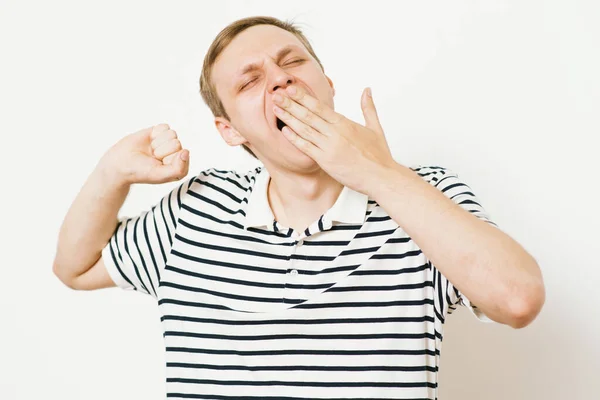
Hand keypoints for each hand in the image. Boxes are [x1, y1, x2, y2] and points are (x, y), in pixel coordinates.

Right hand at [99, 123, 189, 185]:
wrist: (121, 162)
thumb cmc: (141, 171)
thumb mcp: (160, 175)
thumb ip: (178, 168)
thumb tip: (186, 151)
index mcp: (180, 167)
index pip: (182, 155)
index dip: (167, 159)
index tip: (157, 165)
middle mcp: (177, 154)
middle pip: (176, 143)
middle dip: (161, 150)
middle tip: (151, 157)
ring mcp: (169, 143)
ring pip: (172, 134)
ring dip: (157, 142)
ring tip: (150, 150)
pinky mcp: (160, 133)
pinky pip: (165, 127)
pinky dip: (155, 133)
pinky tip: (149, 141)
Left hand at [272, 85, 396, 195]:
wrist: (381, 176)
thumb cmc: (379, 155)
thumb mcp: (375, 127)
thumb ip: (368, 107)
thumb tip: (367, 90)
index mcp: (345, 123)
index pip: (320, 106)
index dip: (303, 97)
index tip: (291, 88)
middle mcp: (335, 133)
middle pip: (308, 114)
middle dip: (291, 103)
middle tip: (276, 93)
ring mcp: (329, 147)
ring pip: (304, 129)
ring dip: (288, 118)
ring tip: (276, 108)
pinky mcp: (326, 161)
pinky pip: (306, 147)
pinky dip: (294, 138)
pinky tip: (283, 130)